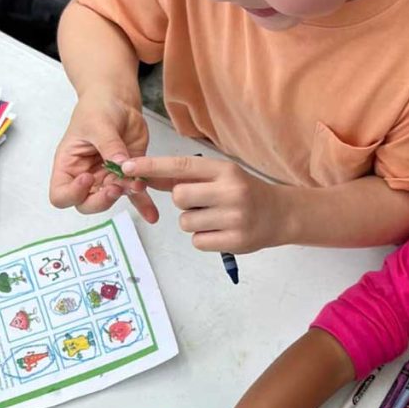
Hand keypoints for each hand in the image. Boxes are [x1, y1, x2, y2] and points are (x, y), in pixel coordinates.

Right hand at [49, 91, 156, 221]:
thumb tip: (121, 165)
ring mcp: (108, 177)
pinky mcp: (129, 174)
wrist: (118, 101)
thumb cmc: (97, 109)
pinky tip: (153, 214)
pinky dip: (144, 203)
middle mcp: (87, 176)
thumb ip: (109, 145)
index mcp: (69, 166)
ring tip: (137, 184)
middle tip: (115, 186)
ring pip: (113, 199)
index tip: (87, 178)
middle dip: (101, 200)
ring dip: (125, 195)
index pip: (61, 195)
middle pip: (86, 204)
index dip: (73, 194)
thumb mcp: (99, 124)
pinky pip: (135, 194)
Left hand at [119, 155, 290, 253]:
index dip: (152, 167)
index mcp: (225, 170)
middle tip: (202, 203)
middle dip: (183, 202)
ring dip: (193, 222)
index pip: (181, 166)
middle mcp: (231, 191)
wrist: (281, 214)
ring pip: (186, 223)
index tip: (127, 167)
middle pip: (180, 197)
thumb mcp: (220, 176)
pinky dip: (203, 238)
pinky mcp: (236, 241)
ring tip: (215, 218)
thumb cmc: (244, 192)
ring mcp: (235, 218)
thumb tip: (145, 175)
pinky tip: (221, 231)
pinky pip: (198, 241)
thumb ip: (185, 177)